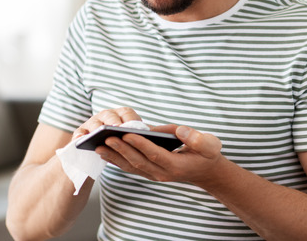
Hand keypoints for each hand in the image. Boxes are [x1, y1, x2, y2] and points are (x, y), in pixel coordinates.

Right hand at [72, 107, 141, 140]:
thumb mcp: (135, 136)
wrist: (103, 145)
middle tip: (117, 129)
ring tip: (99, 135)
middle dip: (113, 122)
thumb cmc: (123, 141)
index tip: (134, 127)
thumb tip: (157, 135)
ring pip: (94, 123)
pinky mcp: (82, 132)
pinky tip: (79, 141)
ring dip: (96, 128)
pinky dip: (79, 136)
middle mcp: (107, 115)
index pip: (127, 113)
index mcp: (122, 114)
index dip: (130, 120)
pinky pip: (79, 133)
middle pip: (109, 116)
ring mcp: (93, 123)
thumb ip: (145, 134)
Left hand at [95, 124, 224, 184]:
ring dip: (114, 157)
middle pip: (138, 161)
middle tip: (106, 138)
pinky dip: (116, 160)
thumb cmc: (206, 153)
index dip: (140, 144)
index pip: (154, 154)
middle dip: (121, 150)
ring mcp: (154, 175)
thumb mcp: (209, 144)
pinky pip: (129, 167)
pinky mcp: (148, 173)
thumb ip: (196, 138)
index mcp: (176, 165)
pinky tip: (104, 152)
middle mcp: (162, 173)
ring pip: (130, 166)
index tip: (126, 133)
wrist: (205, 171)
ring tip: (97, 146)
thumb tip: (180, 132)